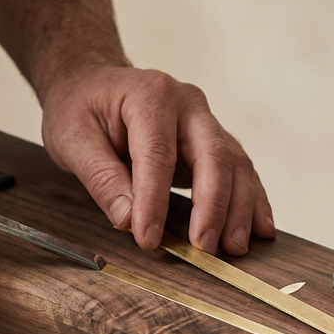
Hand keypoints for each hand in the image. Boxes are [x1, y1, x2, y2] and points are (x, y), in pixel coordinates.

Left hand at [40, 65, 274, 253]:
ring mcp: (205, 122)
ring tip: (234, 247)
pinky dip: (252, 201)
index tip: (148, 239)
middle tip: (205, 248)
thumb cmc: (80, 109)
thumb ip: (100, 178)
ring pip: (236, 165)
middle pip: (214, 155)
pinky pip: (240, 171)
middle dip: (213, 207)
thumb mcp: (73, 139)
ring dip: (239, 209)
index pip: (158, 154)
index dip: (155, 201)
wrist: (91, 85)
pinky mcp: (213, 143)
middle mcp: (188, 104)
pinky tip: (260, 228)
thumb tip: (128, 220)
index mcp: (151, 95)